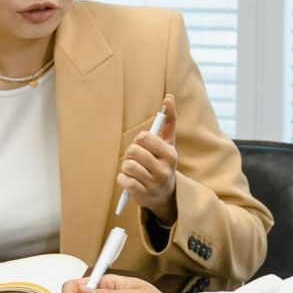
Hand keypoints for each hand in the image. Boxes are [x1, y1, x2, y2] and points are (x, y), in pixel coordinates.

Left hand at [119, 94, 179, 223]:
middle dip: (131, 153)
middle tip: (138, 158)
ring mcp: (154, 184)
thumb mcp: (168, 142)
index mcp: (170, 154)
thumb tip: (168, 97)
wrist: (165, 195)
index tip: (144, 144)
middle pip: (133, 151)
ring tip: (134, 170)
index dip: (139, 140)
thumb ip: (169, 120)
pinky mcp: (142, 195)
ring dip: (126, 166)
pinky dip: (122, 178)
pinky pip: (123, 180)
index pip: (144, 138)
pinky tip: (130, 180)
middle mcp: (164, 170)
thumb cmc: (163, 161)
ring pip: (127, 166)